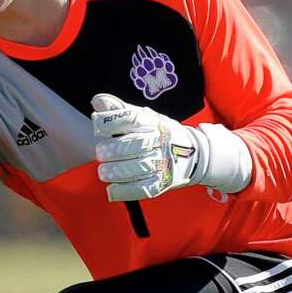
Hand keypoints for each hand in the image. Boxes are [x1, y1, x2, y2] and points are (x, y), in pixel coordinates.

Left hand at [91, 94, 251, 201]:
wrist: (194, 154)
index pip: (131, 118)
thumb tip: (97, 101)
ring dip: (115, 171)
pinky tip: (111, 191)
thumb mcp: (145, 116)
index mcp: (152, 122)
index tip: (98, 125)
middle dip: (112, 150)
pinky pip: (142, 189)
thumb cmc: (161, 133)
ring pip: (136, 168)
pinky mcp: (162, 183)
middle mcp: (159, 141)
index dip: (110, 121)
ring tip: (104, 171)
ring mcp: (162, 163)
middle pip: (132, 145)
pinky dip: (124, 191)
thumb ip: (120, 109)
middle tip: (101, 153)